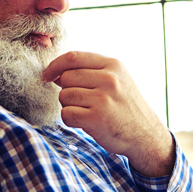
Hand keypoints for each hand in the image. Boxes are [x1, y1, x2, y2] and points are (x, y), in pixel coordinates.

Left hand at [43, 51, 174, 176]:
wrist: (145, 134)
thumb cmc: (126, 107)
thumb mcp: (117, 80)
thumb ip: (91, 71)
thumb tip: (56, 72)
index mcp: (113, 65)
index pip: (73, 57)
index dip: (55, 65)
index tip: (48, 75)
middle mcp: (109, 79)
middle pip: (66, 77)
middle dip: (67, 90)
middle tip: (81, 102)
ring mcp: (103, 99)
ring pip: (64, 96)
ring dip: (69, 106)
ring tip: (86, 112)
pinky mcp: (97, 118)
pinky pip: (67, 114)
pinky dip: (70, 120)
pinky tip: (84, 122)